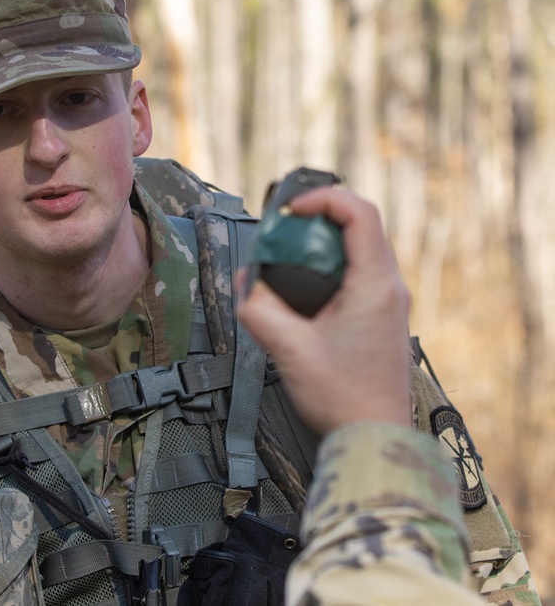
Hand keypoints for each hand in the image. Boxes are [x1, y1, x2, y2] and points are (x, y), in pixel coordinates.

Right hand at [237, 187, 411, 434]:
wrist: (374, 437)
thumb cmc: (343, 399)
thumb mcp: (288, 350)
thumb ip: (258, 308)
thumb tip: (245, 280)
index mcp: (375, 285)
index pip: (359, 213)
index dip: (323, 199)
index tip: (290, 210)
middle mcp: (390, 287)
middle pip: (359, 225)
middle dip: (316, 219)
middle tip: (282, 232)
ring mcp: (389, 301)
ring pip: (359, 247)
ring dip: (322, 243)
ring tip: (287, 259)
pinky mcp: (382, 315)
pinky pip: (358, 271)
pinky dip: (329, 266)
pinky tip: (303, 289)